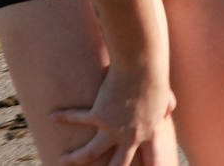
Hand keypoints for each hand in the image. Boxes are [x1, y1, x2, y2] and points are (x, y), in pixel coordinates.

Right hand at [52, 61, 175, 165]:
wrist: (144, 67)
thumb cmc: (156, 78)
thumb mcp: (165, 97)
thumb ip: (167, 106)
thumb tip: (170, 109)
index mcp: (149, 132)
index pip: (151, 158)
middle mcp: (130, 136)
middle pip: (119, 164)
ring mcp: (113, 129)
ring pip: (90, 153)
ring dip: (75, 158)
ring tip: (63, 160)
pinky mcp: (99, 115)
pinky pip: (77, 119)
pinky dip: (64, 116)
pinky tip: (53, 116)